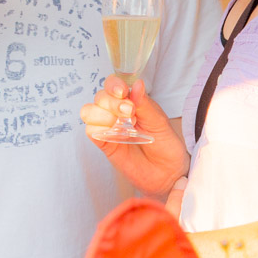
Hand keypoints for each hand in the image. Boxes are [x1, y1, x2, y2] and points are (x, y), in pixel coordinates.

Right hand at [80, 76, 189, 197]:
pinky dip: (98, 129)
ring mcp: (109, 127)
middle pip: (100, 96)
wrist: (168, 173)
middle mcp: (116, 112)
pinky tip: (115, 134)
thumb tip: (137, 83)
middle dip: (112, 102)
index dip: (114, 85)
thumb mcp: (159, 122)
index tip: (122, 92)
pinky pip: (91, 131)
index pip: (113, 85)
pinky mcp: (104, 144)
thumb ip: (145, 104)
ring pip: (89, 111)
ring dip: (102, 114)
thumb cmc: (166, 145)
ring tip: (123, 125)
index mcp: (131, 101)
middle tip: (130, 112)